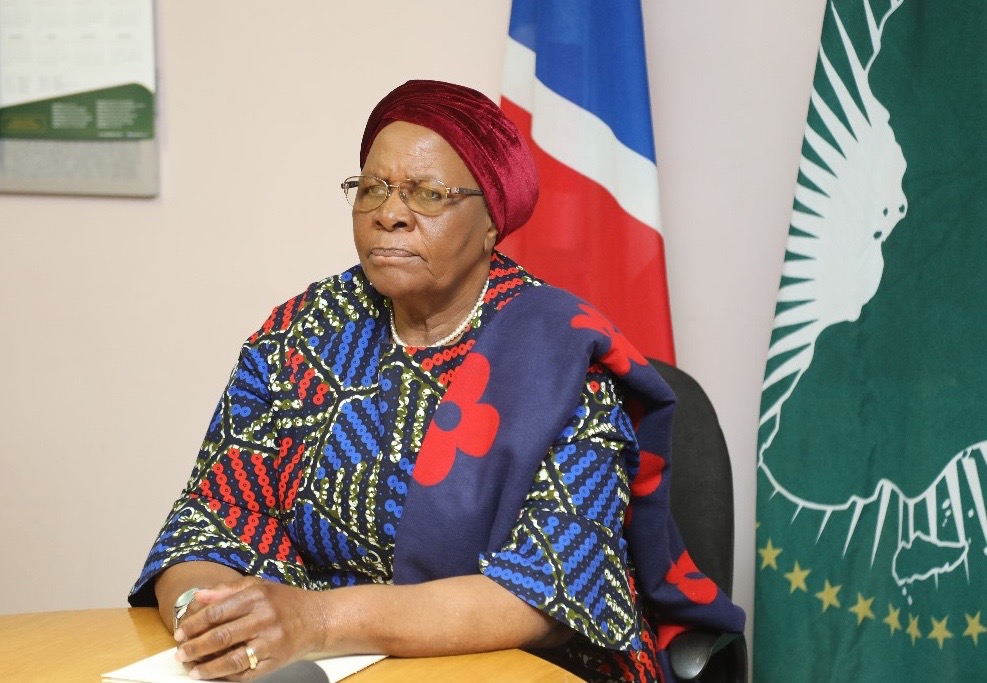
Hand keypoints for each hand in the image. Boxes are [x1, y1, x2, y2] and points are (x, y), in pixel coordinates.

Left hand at [174, 576, 322, 680]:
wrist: (318, 618)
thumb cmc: (285, 601)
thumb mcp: (259, 586)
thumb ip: (227, 590)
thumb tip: (198, 596)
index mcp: (257, 596)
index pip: (217, 612)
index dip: (194, 624)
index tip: (180, 632)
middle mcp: (264, 618)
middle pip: (221, 637)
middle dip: (195, 647)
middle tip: (180, 653)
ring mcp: (271, 641)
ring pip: (232, 659)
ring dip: (207, 667)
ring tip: (192, 669)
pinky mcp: (276, 660)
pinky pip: (247, 673)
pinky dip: (227, 677)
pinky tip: (214, 675)